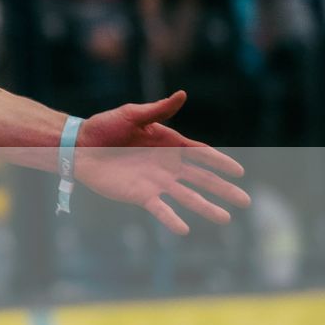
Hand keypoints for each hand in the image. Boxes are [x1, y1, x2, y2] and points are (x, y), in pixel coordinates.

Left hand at [73, 91, 250, 234]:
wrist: (78, 146)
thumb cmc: (104, 127)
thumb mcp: (131, 115)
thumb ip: (158, 109)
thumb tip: (182, 94)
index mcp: (169, 144)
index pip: (201, 153)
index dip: (220, 162)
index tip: (239, 171)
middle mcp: (167, 165)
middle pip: (202, 178)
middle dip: (223, 189)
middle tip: (245, 201)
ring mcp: (156, 182)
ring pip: (187, 196)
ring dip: (206, 207)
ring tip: (226, 218)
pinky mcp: (141, 195)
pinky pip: (160, 209)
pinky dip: (172, 219)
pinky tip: (185, 230)